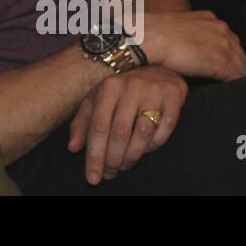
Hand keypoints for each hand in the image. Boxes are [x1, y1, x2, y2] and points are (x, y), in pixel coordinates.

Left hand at [68, 65, 187, 184]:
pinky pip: (164, 131)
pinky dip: (153, 146)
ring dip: (132, 156)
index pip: (98, 126)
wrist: (158, 68)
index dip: (95, 155)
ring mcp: (153, 92)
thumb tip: (73, 148)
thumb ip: (83, 122)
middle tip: (109, 174)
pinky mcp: (172, 98)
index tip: (93, 177)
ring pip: (142, 134)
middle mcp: (130, 87)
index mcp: (108, 86)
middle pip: (120, 133)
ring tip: (124, 166)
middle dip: (113, 159)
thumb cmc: (122, 89)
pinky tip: (145, 151)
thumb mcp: (98, 99)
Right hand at [139, 10, 245, 80]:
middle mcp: (220, 29)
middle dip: (234, 64)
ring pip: (241, 65)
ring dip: (236, 75)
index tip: (220, 64)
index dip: (226, 53)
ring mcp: (223, 45)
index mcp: (209, 19)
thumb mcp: (176, 27)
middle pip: (238, 51)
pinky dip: (234, 84)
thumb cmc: (153, 34)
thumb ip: (189, 34)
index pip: (228, 39)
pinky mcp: (221, 62)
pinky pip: (237, 76)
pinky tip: (227, 90)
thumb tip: (187, 46)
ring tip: (228, 87)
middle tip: (226, 78)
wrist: (147, 37)